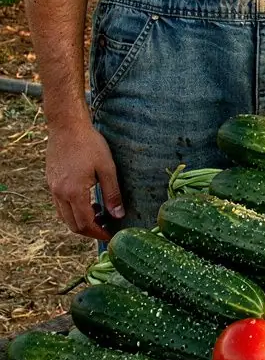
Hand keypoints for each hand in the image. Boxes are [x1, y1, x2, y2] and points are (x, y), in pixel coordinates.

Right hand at [45, 120, 124, 240]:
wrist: (66, 125)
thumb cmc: (89, 143)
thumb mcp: (107, 168)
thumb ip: (112, 193)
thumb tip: (118, 215)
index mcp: (74, 193)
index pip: (85, 224)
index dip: (99, 233)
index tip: (111, 235)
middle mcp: (60, 194)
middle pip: (73, 225)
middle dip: (90, 230)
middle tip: (106, 226)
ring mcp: (53, 188)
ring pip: (64, 216)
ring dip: (80, 220)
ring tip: (98, 212)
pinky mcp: (51, 181)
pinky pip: (60, 204)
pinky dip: (72, 209)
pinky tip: (86, 199)